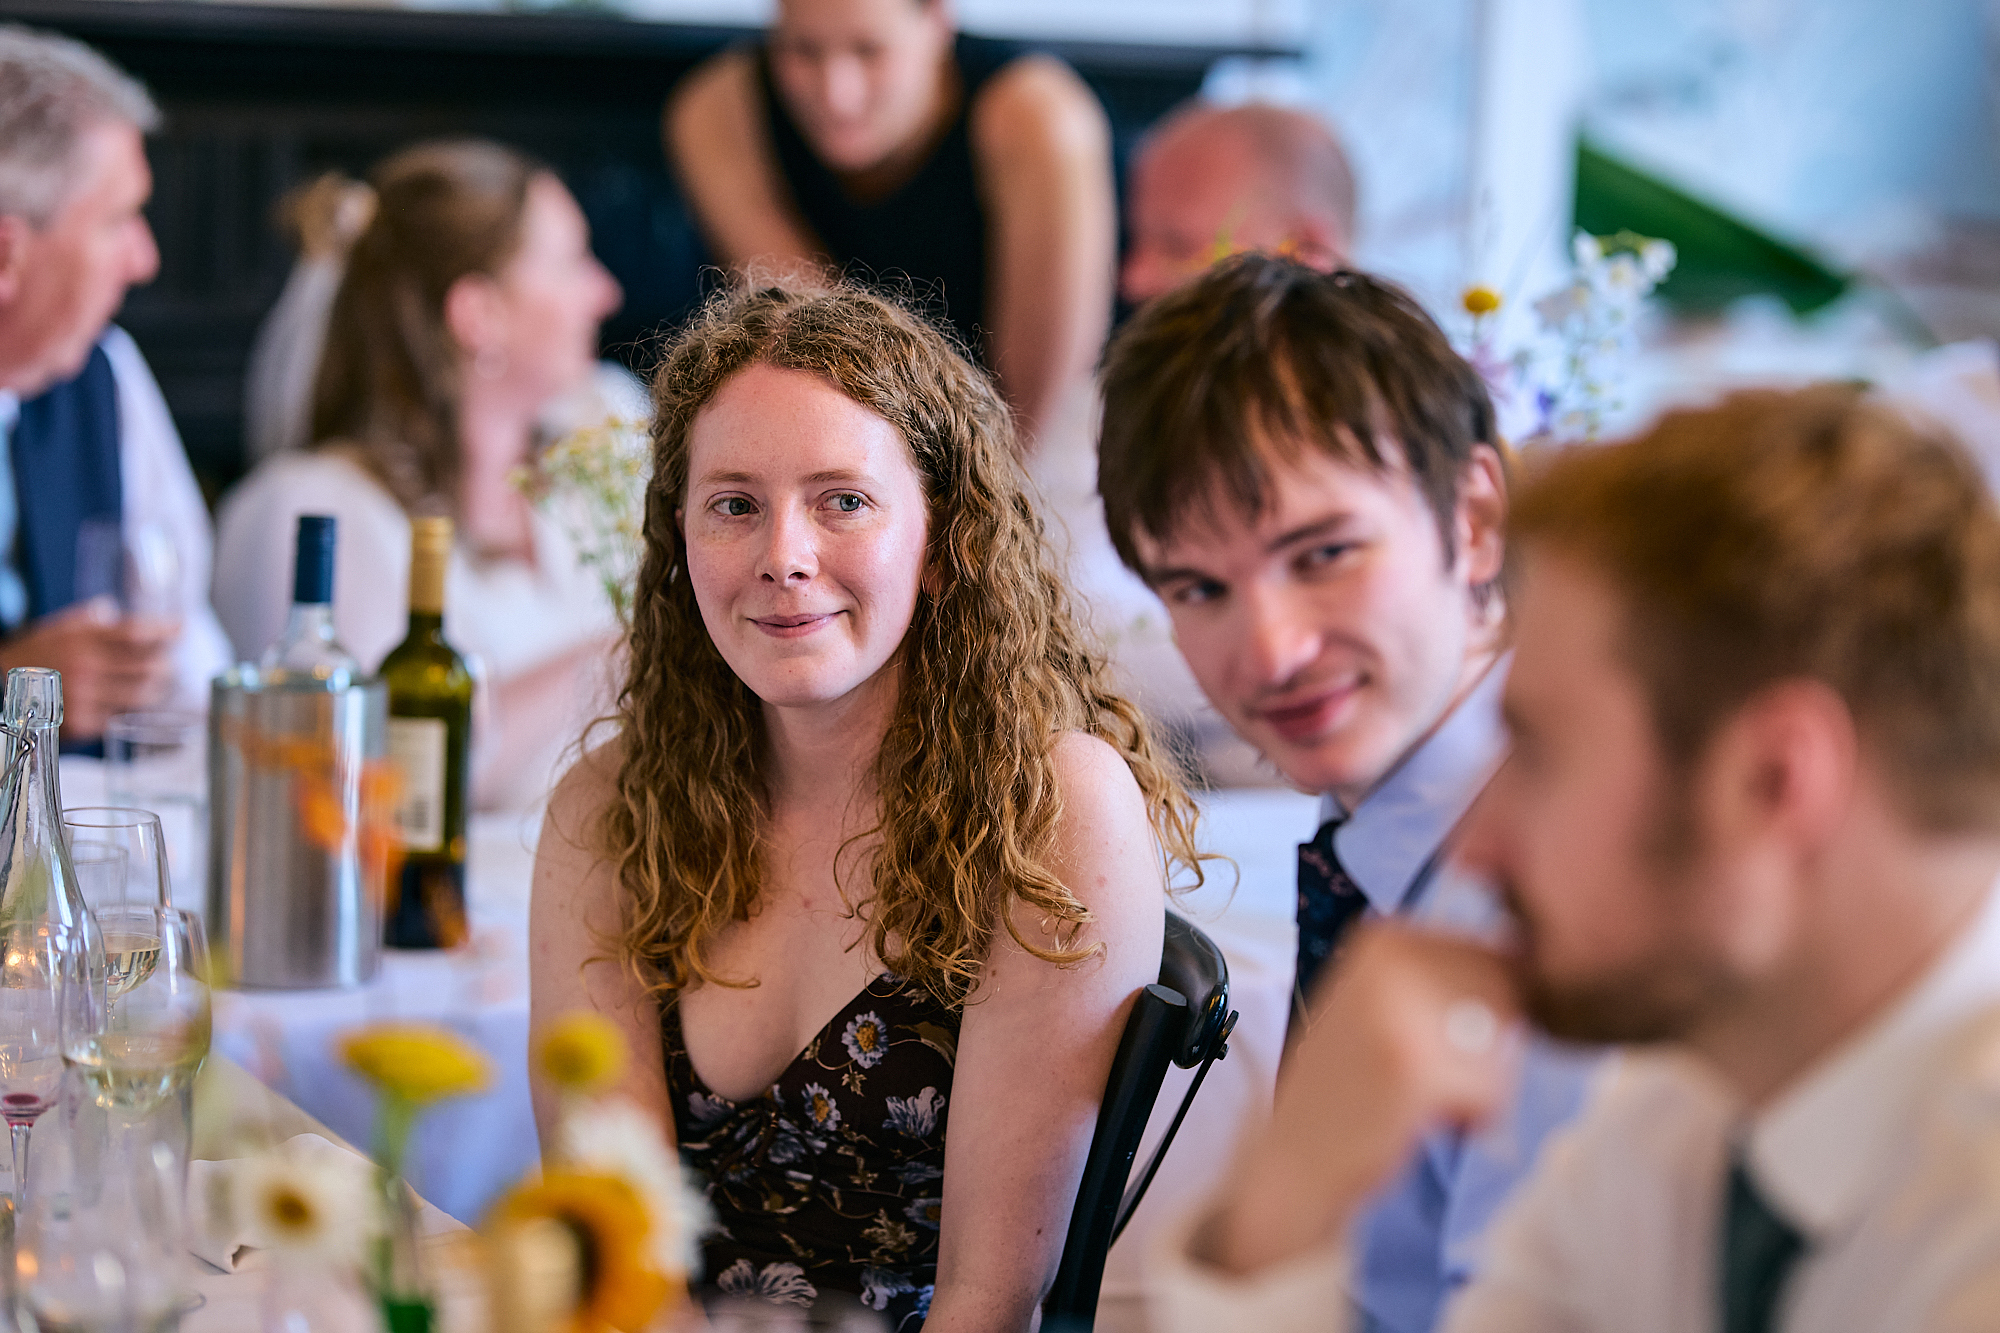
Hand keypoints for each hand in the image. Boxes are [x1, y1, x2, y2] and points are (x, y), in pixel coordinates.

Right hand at [0, 599, 179, 740]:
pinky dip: (131, 708)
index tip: (182, 627)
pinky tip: (131, 702)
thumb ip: (95, 617)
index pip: (137, 632)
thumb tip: (120, 608)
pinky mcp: (82, 723)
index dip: (165, 630)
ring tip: (158, 683)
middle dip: (166, 664)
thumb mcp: (63, 625)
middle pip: (150, 667)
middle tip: (170, 662)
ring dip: (157, 689)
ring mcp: (84, 696)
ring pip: (143, 695)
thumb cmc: (41, 651)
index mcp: (84, 638)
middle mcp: (86, 666)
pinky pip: (122, 715)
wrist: (2, 682)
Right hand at [1195, 923, 1524, 1274]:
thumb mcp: (1386, 1005)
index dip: (1485, 1013)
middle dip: (1486, 1050)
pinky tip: (1420, 1119)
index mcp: (1384, 939)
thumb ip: (1448, 978)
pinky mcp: (1414, 1068)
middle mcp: (1389, 962)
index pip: (1491, 958)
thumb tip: (1531, 968)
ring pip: (1503, 1046)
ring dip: (1481, 1083)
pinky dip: (1472, 1117)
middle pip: (1504, 1000)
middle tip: (1426, 1076)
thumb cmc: (1352, 1090)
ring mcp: (1399, 1013)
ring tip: (1421, 1096)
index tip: (1433, 1041)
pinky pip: (1492, 1092)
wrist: (1294, 1160)